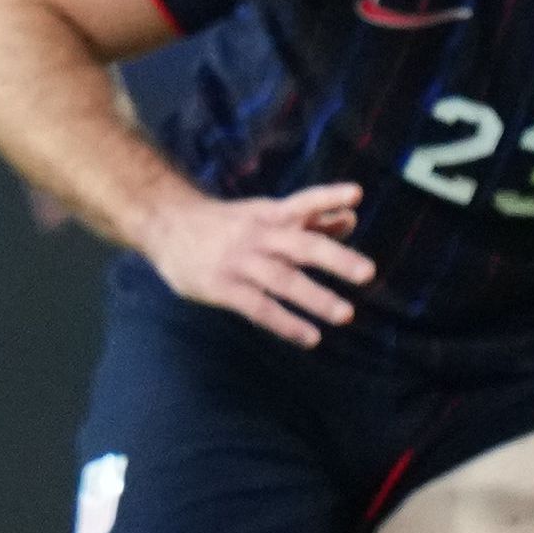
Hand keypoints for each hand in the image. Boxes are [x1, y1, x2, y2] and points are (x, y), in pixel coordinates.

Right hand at [138, 181, 371, 346]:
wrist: (165, 224)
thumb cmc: (226, 223)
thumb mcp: (264, 214)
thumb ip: (308, 218)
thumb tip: (351, 220)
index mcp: (270, 215)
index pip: (302, 202)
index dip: (327, 198)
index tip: (357, 195)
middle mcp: (257, 236)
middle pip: (300, 245)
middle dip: (335, 257)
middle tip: (368, 272)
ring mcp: (239, 262)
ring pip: (281, 279)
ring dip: (315, 297)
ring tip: (345, 314)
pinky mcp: (221, 287)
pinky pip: (258, 307)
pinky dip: (285, 323)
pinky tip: (310, 338)